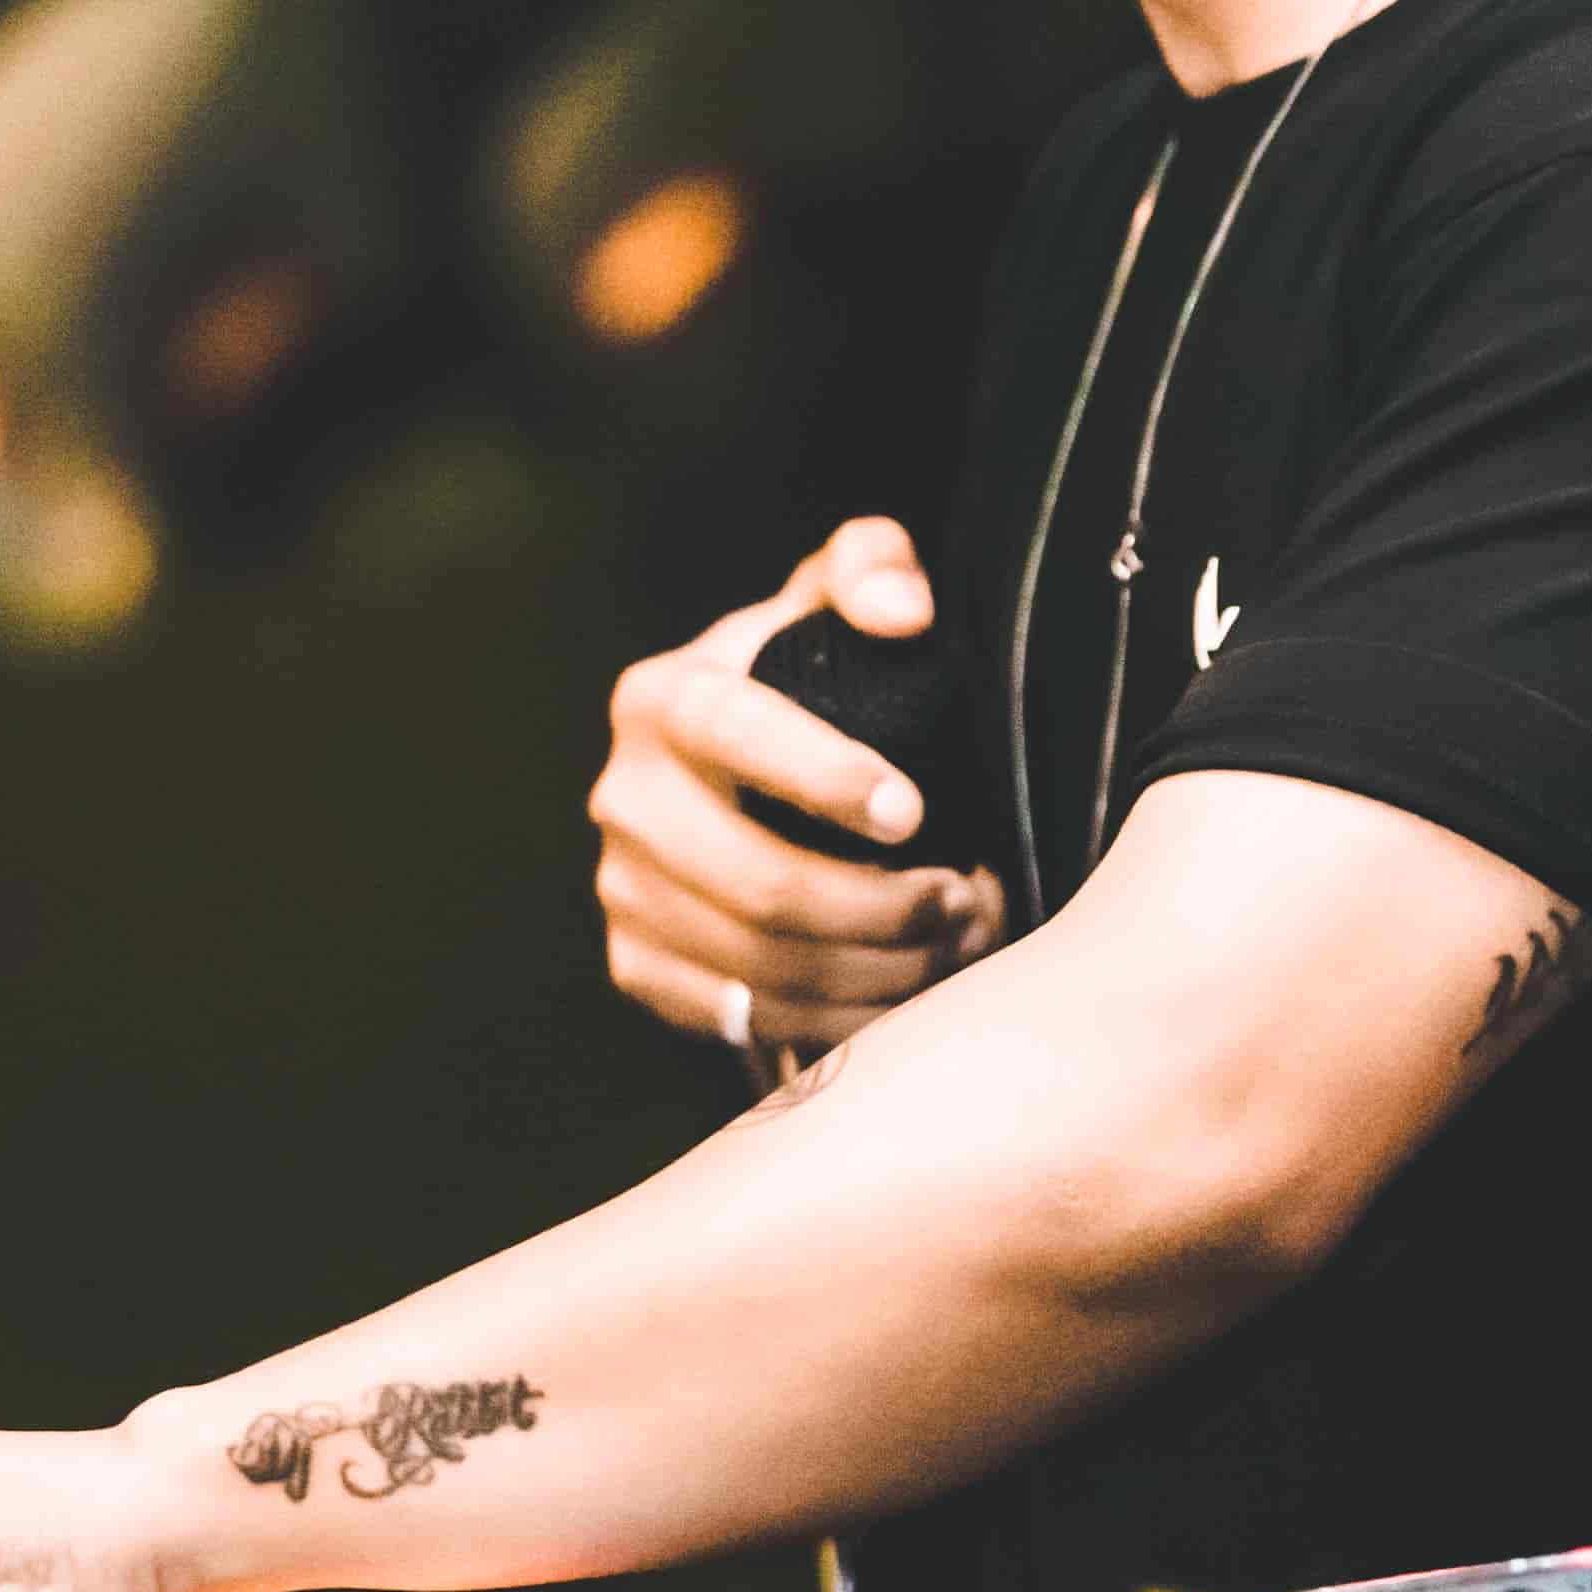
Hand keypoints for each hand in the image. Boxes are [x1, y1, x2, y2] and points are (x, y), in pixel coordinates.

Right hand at [591, 516, 1004, 1055]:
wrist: (731, 771)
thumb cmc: (802, 680)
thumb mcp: (832, 601)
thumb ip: (872, 569)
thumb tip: (902, 611)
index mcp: (664, 697)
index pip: (735, 736)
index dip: (825, 777)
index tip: (914, 810)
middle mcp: (626, 796)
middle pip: (760, 882)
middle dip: (884, 908)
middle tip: (969, 901)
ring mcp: (622, 889)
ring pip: (760, 964)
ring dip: (877, 972)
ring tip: (953, 946)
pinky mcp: (636, 965)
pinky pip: (741, 1019)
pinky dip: (834, 1022)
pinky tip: (900, 995)